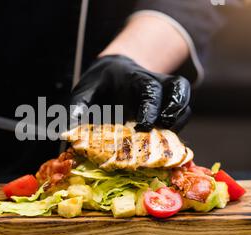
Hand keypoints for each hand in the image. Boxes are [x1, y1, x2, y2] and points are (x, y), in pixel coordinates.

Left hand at [69, 55, 190, 131]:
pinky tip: (163, 144)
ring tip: (165, 141)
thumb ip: (76, 108)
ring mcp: (164, 96)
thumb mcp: (84, 91)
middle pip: (177, 89)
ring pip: (185, 104)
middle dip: (173, 111)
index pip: (150, 88)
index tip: (143, 126)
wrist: (113, 73)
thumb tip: (65, 132)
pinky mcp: (166, 110)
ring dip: (179, 122)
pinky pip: (182, 116)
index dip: (150, 106)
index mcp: (134, 78)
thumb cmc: (99, 84)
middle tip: (160, 130)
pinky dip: (177, 129)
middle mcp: (155, 84)